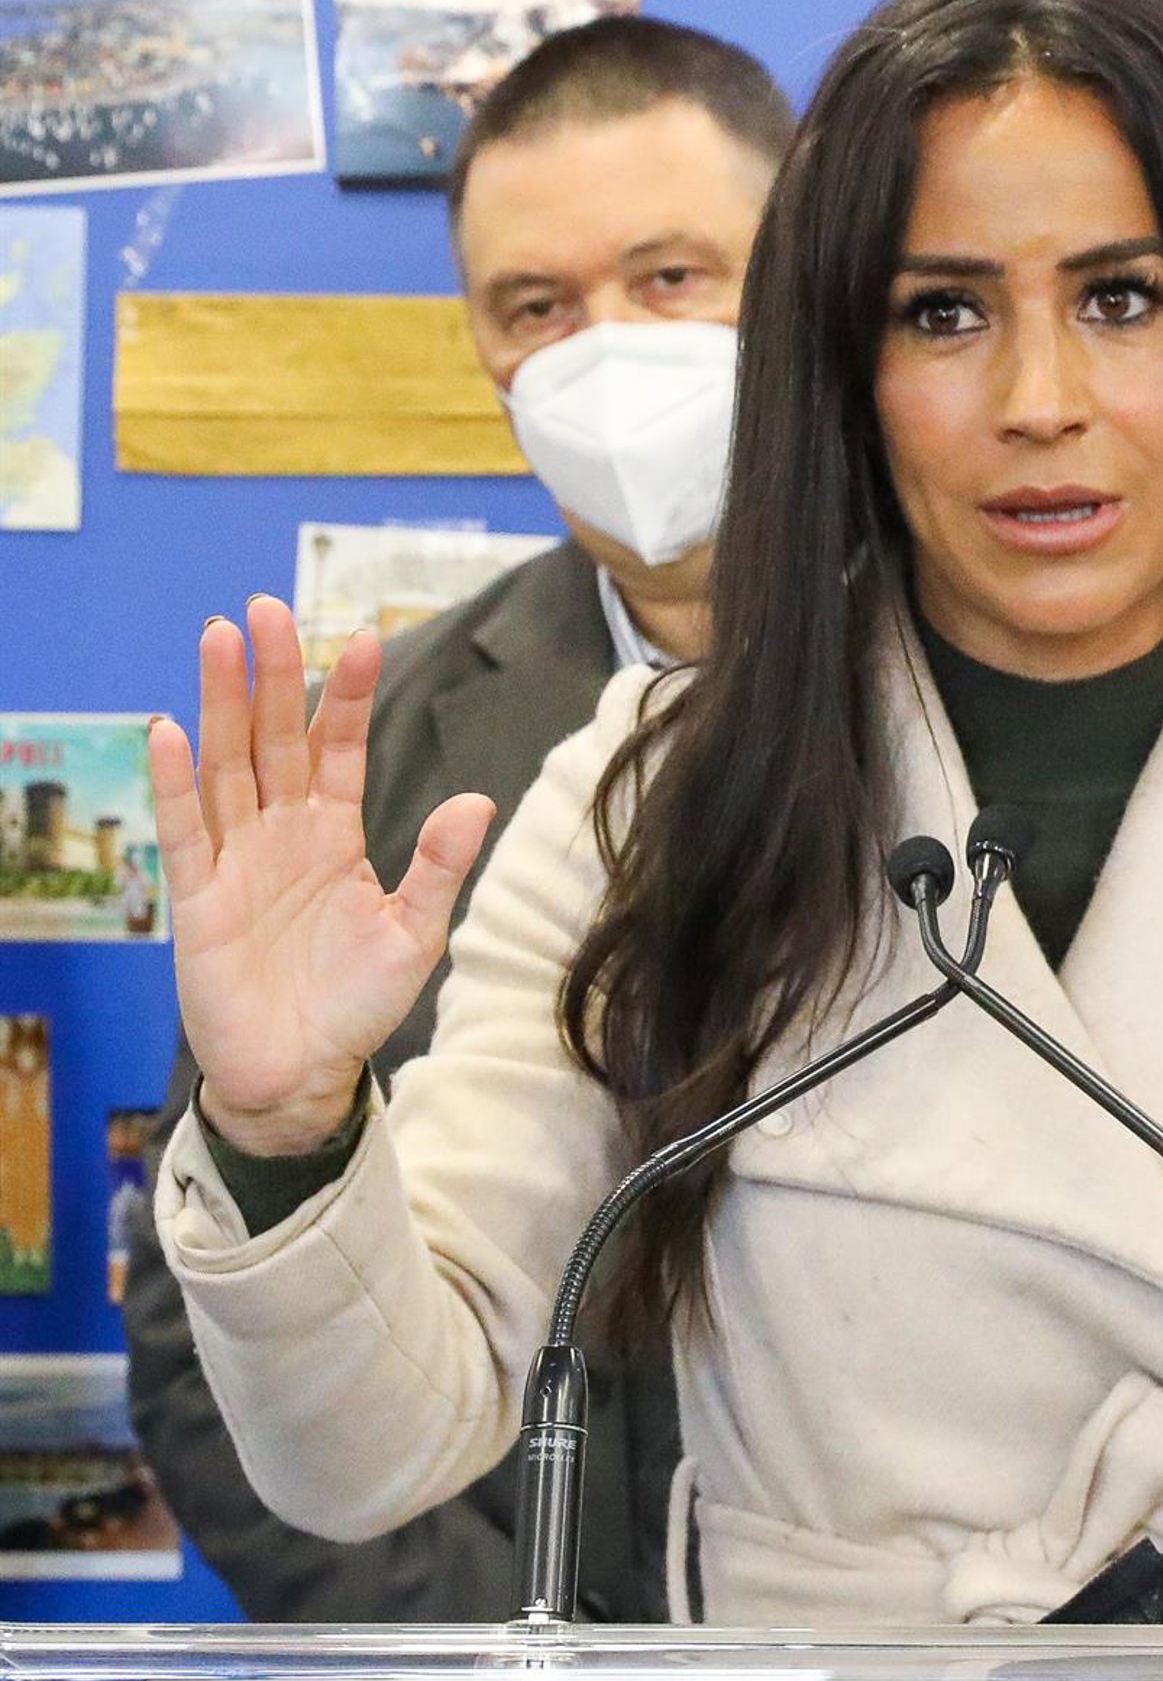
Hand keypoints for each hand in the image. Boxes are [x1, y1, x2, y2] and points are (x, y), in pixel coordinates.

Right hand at [149, 596, 493, 1157]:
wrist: (303, 1074)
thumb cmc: (357, 1005)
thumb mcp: (414, 936)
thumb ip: (438, 868)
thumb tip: (475, 801)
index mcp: (335, 835)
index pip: (339, 748)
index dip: (346, 696)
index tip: (363, 639)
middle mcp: (282, 834)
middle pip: (272, 737)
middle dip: (270, 673)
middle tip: (267, 607)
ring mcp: (236, 860)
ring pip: (225, 765)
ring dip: (219, 703)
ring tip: (219, 637)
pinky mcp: (197, 899)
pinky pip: (184, 830)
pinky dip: (175, 782)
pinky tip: (170, 729)